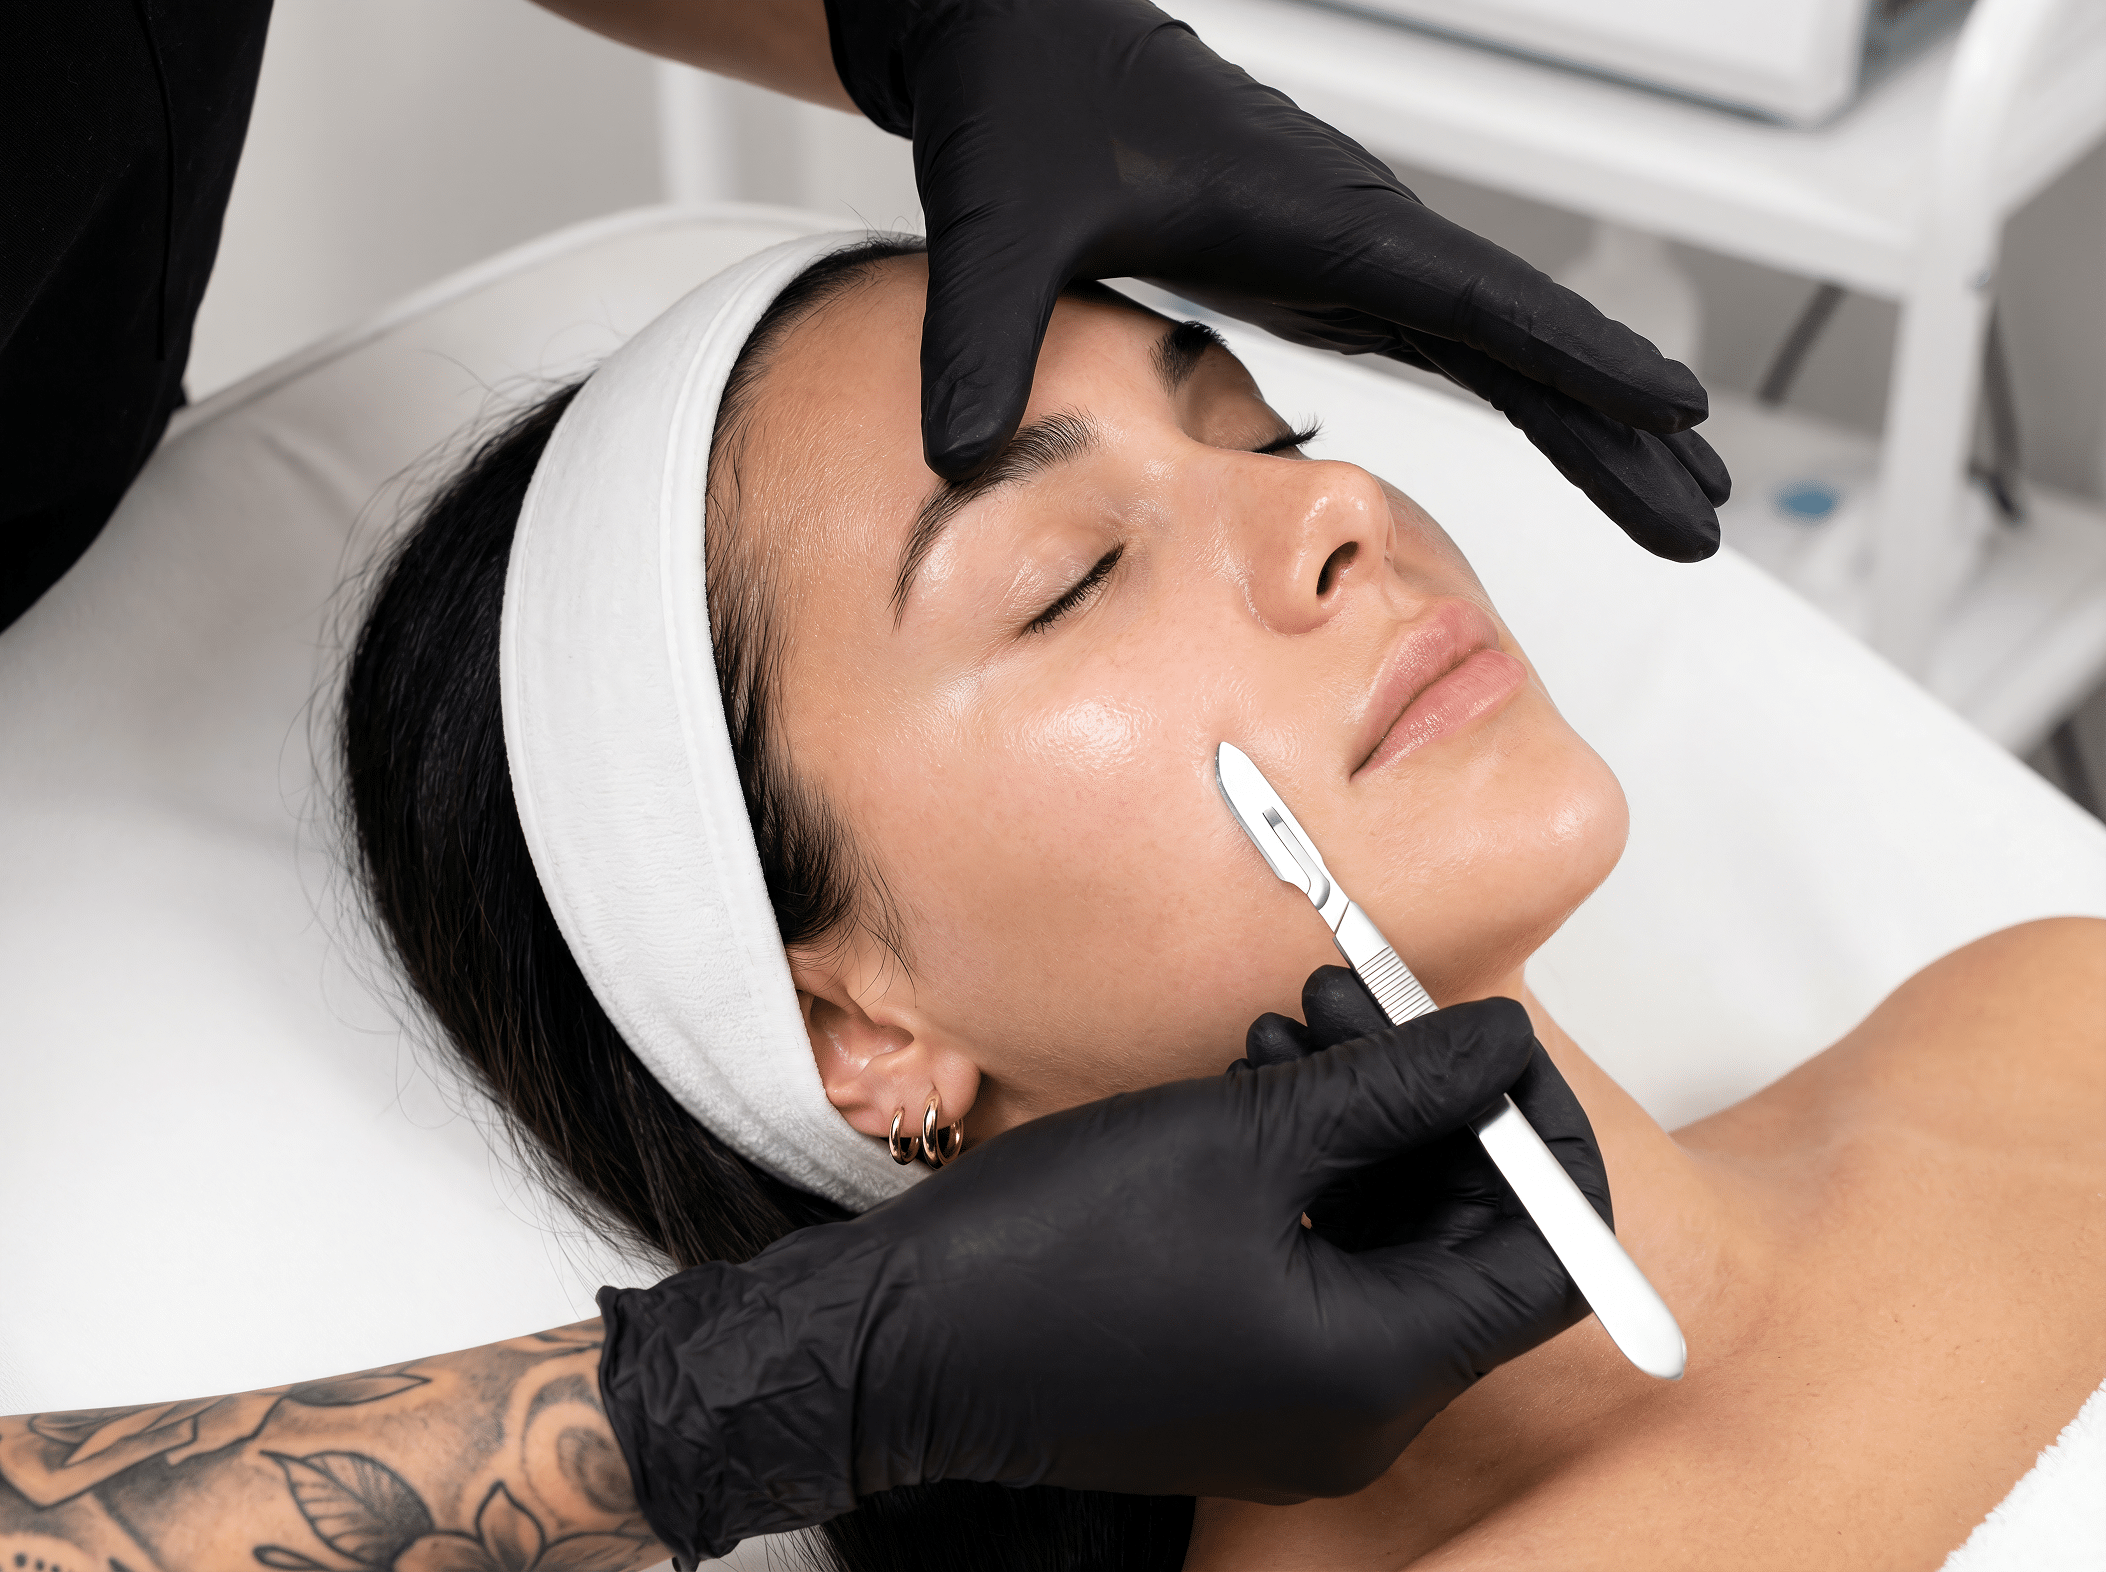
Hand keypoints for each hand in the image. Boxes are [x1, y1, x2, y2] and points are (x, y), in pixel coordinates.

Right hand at [596, 996, 1605, 1564]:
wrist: (893, 1343)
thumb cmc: (1049, 1251)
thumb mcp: (1241, 1138)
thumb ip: (1395, 1089)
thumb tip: (1502, 1047)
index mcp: (1378, 1373)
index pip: (1549, 1258)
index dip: (1536, 1135)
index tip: (1488, 1038)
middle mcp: (1358, 1413)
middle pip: (1466, 1244)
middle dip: (1429, 1111)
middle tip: (1366, 1002)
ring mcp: (1295, 1403)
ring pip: (1385, 1244)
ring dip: (1358, 1127)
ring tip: (1291, 1028)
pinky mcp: (1240, 1377)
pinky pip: (1320, 1268)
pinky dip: (1307, 1178)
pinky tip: (1251, 1088)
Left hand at [822, 0, 1728, 558]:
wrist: (1017, 37)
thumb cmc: (1023, 105)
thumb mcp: (998, 225)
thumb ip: (985, 341)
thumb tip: (959, 461)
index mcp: (1315, 213)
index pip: (1479, 300)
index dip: (1582, 361)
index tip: (1679, 411)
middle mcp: (1361, 227)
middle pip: (1528, 337)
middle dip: (1624, 424)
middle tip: (1707, 509)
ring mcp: (1354, 247)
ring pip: (1509, 342)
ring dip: (1598, 416)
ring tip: (1680, 490)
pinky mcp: (1326, 263)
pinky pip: (1456, 338)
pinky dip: (1529, 388)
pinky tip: (1563, 428)